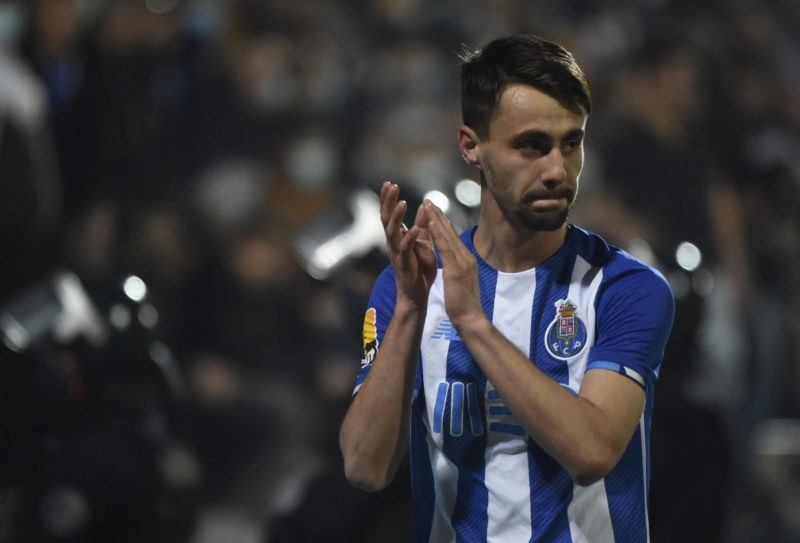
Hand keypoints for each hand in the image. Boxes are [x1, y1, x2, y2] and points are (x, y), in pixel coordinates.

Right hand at [380, 182, 436, 307]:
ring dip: (396, 216)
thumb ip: (423, 225)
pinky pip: (404, 248)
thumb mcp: (422, 242)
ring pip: (392, 231)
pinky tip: (412, 229)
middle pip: (386, 218)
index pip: (390, 214)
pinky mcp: (404, 263)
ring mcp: (397, 253)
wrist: (417, 294)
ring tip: (402, 202)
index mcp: (398, 237)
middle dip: (387, 201)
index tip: (389, 183)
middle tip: (390, 185)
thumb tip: (426, 206)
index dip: (388, 199)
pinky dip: (408, 238)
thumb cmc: (419, 269)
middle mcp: (393, 243)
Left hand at [422, 199, 484, 332]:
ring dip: (436, 218)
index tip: (434, 211)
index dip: (443, 223)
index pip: (453, 238)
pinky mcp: (456, 269)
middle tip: (428, 201)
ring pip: (448, 235)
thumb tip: (454, 264)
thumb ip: (458, 270)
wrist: (471, 319)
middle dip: (439, 215)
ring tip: (427, 205)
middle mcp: (466, 257)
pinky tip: (430, 223)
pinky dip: (437, 233)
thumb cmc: (464, 305)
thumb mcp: (460, 282)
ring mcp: (463, 262)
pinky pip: (445, 247)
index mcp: (467, 260)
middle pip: (451, 232)